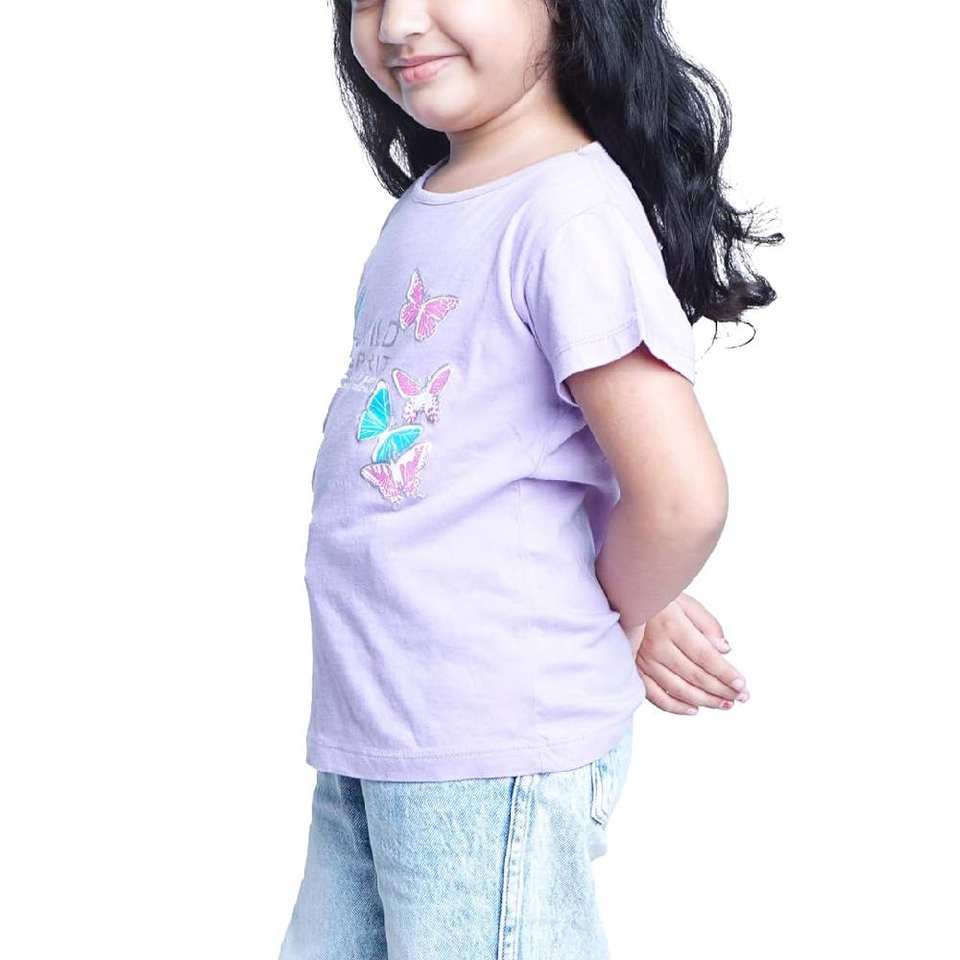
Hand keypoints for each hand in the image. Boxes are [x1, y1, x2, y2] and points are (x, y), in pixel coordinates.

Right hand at [626, 593, 748, 714]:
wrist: (623, 601)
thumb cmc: (657, 599)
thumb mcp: (685, 601)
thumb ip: (707, 624)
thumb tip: (724, 649)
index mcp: (672, 626)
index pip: (705, 656)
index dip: (725, 673)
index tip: (741, 684)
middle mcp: (657, 646)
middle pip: (695, 675)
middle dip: (721, 690)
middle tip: (740, 697)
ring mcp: (644, 661)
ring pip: (678, 689)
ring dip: (705, 701)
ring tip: (725, 704)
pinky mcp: (635, 670)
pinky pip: (655, 696)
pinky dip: (675, 707)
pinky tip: (693, 709)